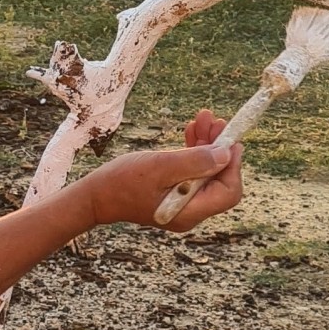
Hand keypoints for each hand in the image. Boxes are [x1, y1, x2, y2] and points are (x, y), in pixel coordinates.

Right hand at [84, 109, 243, 231]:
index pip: (228, 191)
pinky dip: (194, 151)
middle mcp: (191, 211)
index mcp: (190, 211)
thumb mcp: (158, 167)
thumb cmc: (121, 182)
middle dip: (220, 148)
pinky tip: (191, 131)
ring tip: (203, 118)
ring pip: (207, 172)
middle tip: (215, 120)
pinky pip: (193, 172)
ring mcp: (184, 203)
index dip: (232, 164)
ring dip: (207, 145)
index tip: (229, 139)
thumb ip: (194, 162)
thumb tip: (226, 154)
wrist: (96, 195)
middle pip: (219, 179)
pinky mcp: (176, 193)